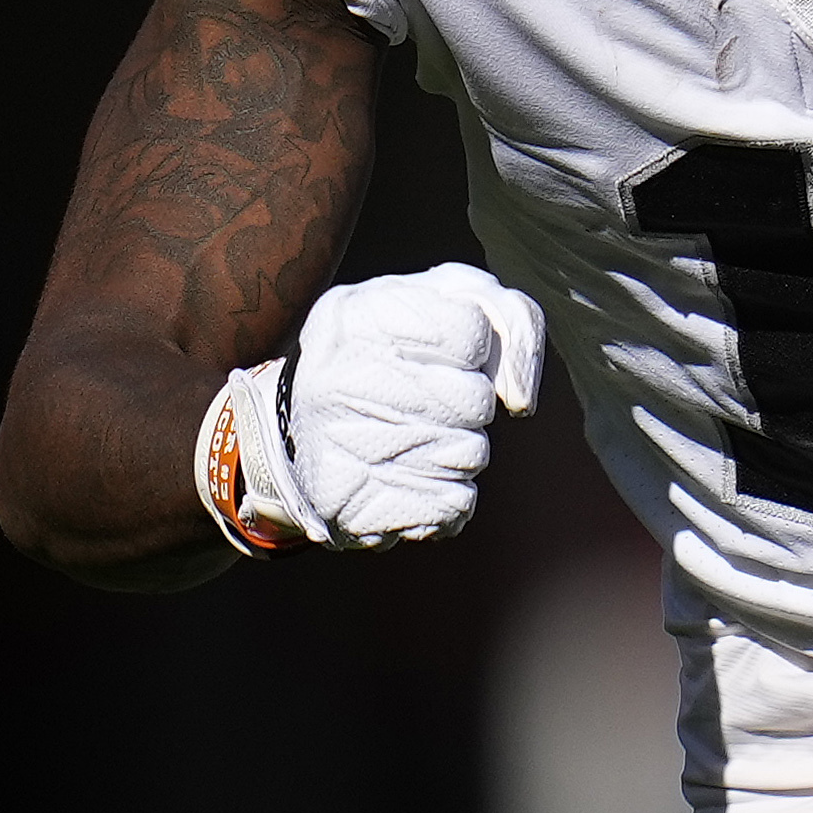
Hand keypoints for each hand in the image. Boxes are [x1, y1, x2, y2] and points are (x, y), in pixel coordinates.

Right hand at [194, 264, 547, 550]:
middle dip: (467, 407)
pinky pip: (456, 504)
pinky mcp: (356, 509)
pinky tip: (406, 480)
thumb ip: (502, 316)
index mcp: (358, 313)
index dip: (473, 351)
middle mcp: (341, 375)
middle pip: (475, 401)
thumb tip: (521, 400)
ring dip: (456, 453)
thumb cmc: (383, 358)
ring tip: (408, 442)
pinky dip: (446, 497)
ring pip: (471, 455)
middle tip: (423, 405)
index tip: (443, 357)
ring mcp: (344, 445)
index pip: (473, 331)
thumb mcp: (432, 303)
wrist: (291, 437)